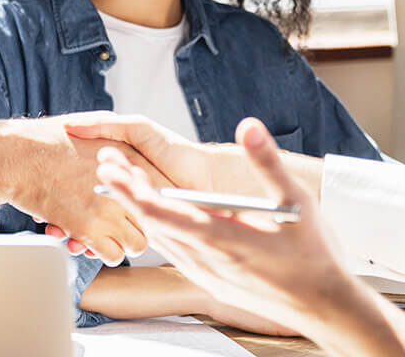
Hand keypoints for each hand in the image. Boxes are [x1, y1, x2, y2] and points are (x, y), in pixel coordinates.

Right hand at [0, 116, 174, 265]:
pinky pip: (113, 255)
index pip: (158, 189)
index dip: (148, 200)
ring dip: (122, 242)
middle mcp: (125, 185)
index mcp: (128, 158)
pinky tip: (89, 242)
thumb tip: (124, 154)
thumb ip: (111, 135)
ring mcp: (108, 209)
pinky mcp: (88, 229)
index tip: (135, 205)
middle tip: (120, 223)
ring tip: (104, 236)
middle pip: (152, 218)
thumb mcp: (88, 125)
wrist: (16, 155)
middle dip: (137, 224)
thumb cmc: (44, 140)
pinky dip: (103, 253)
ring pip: (137, 243)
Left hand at [93, 118, 344, 332]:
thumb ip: (268, 162)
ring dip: (138, 210)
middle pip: (150, 222)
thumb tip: (249, 125)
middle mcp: (204, 258)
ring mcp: (204, 272)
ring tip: (123, 181)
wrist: (324, 305)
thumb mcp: (295, 201)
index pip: (160, 214)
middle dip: (126, 192)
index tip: (109, 169)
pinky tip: (152, 215)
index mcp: (220, 237)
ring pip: (157, 238)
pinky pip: (170, 252)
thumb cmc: (312, 253)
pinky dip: (155, 229)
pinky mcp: (208, 281)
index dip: (130, 191)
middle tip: (106, 165)